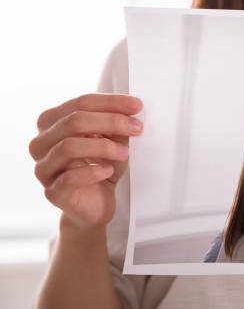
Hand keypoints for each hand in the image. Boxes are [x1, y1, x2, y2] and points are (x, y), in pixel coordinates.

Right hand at [29, 94, 142, 229]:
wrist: (96, 206)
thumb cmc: (101, 168)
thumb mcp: (113, 142)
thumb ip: (115, 126)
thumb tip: (129, 111)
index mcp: (52, 123)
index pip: (79, 103)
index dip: (110, 102)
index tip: (136, 105)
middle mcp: (41, 143)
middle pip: (73, 121)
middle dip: (110, 121)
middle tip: (136, 128)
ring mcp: (44, 168)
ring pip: (69, 147)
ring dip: (103, 146)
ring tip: (124, 152)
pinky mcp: (53, 192)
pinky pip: (70, 178)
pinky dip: (93, 171)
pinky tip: (108, 170)